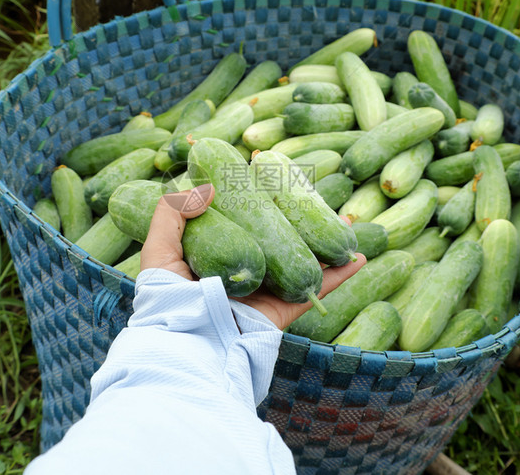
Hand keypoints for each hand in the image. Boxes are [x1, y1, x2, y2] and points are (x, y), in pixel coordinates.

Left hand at [140, 184, 366, 329]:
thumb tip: (208, 186)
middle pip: (278, 240)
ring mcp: (266, 291)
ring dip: (325, 242)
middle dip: (298, 219)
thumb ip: (173, 213)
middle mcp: (244, 273)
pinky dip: (340, 276)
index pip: (243, 224)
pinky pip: (316, 290)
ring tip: (345, 222)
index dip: (258, 203)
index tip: (272, 178)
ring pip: (302, 261)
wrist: (186, 341)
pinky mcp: (283, 310)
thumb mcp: (160, 248)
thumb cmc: (168, 297)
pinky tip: (358, 257)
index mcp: (217, 258)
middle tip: (313, 194)